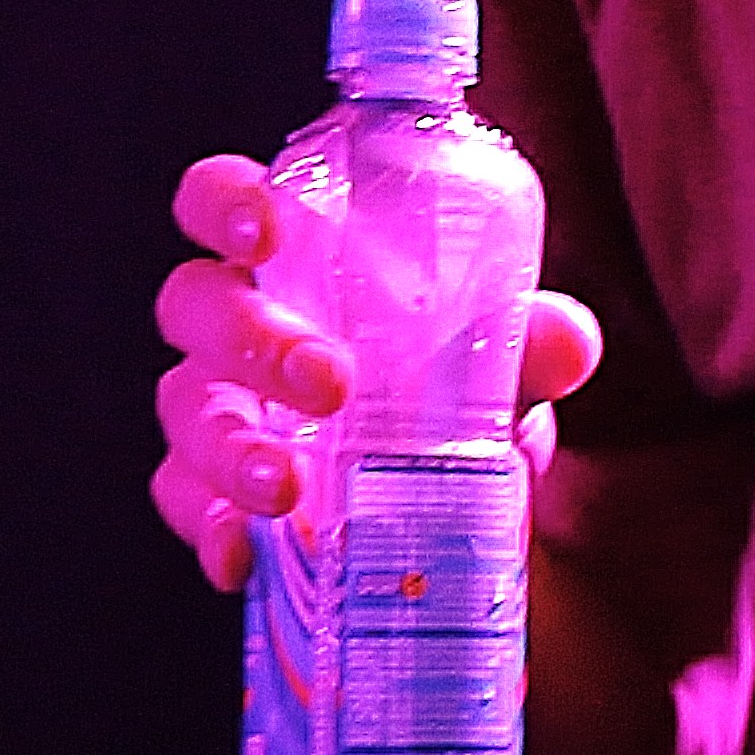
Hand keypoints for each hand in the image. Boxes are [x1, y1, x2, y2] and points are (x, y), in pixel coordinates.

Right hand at [146, 153, 601, 594]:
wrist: (449, 489)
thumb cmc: (446, 379)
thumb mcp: (495, 356)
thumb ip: (528, 341)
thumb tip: (567, 341)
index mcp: (286, 257)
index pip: (218, 199)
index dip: (225, 204)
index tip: (265, 231)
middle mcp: (232, 325)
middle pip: (196, 305)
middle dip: (253, 339)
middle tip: (331, 383)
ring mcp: (213, 408)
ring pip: (187, 411)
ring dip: (230, 446)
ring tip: (285, 487)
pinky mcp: (211, 492)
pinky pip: (191, 506)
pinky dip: (214, 530)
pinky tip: (242, 555)